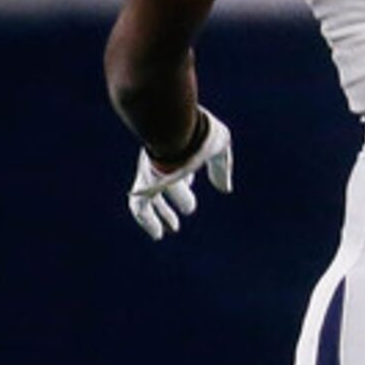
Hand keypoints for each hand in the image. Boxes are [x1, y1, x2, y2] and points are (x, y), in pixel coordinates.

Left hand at [128, 108, 233, 239]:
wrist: (176, 131)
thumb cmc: (199, 134)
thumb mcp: (218, 150)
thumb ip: (221, 169)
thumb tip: (225, 188)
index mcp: (178, 150)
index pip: (177, 166)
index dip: (184, 179)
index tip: (191, 184)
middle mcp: (160, 162)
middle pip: (162, 184)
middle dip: (172, 200)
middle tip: (181, 216)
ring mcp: (150, 174)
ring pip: (150, 199)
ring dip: (161, 215)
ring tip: (169, 230)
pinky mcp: (143, 184)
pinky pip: (140, 208)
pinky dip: (147, 221)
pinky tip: (157, 234)